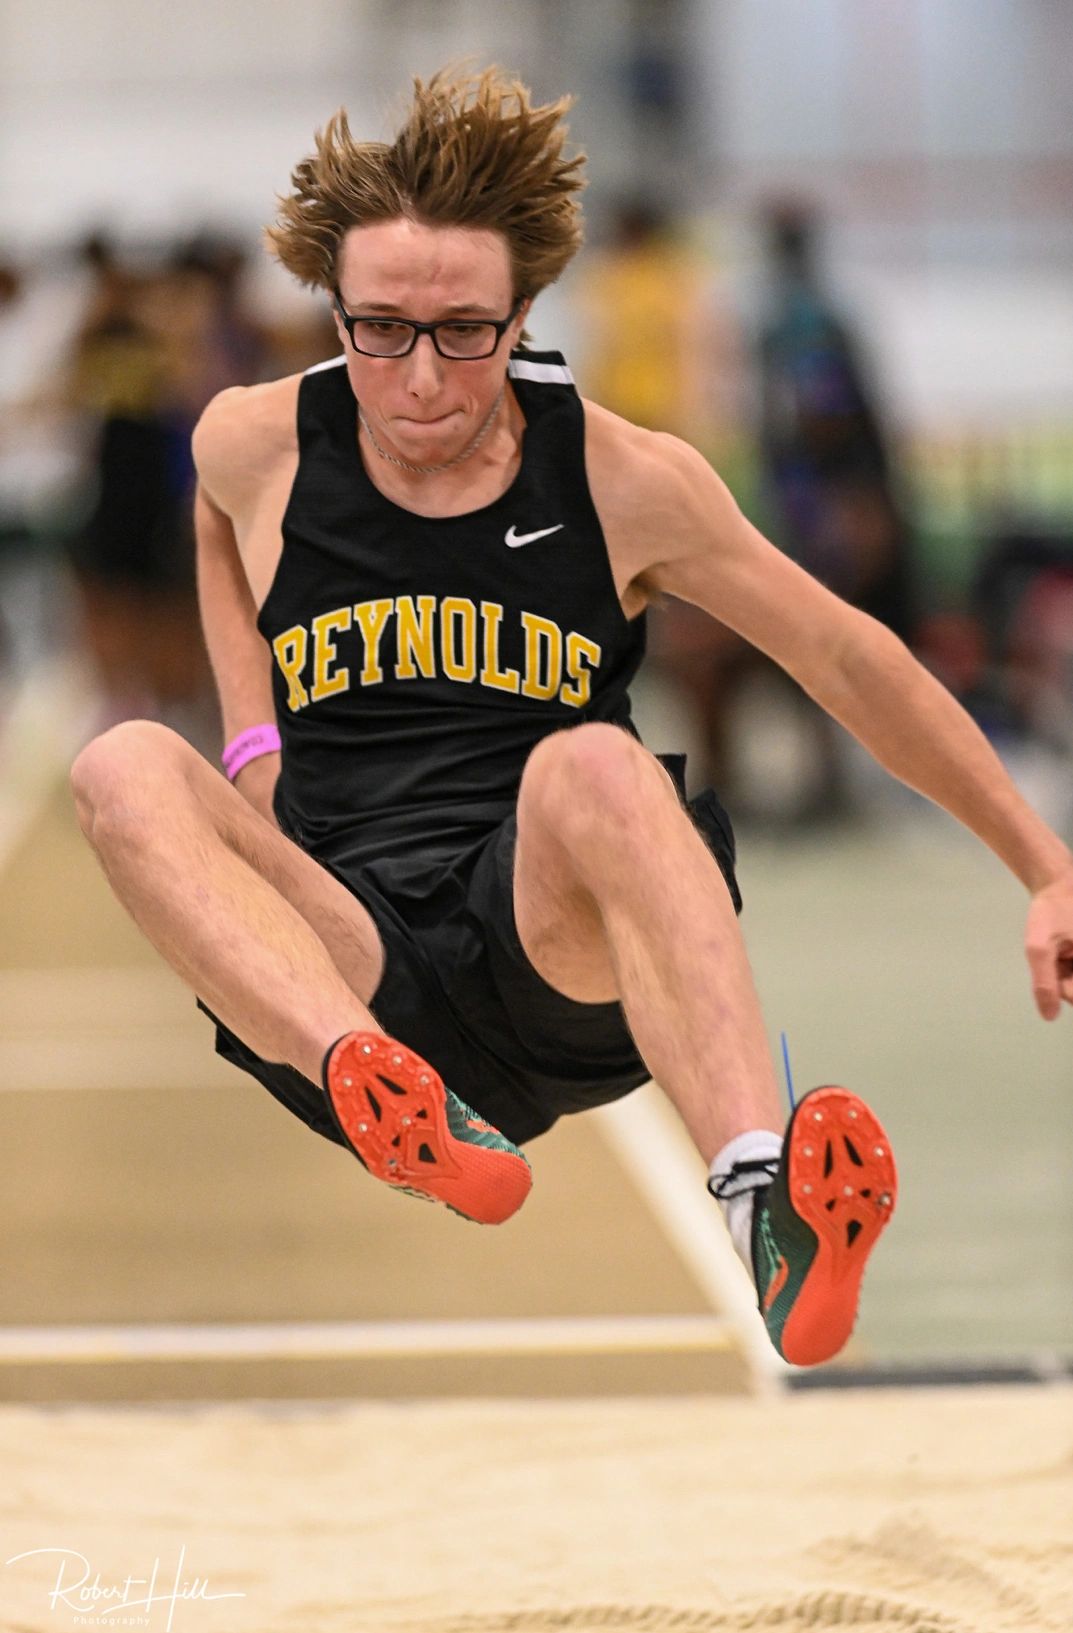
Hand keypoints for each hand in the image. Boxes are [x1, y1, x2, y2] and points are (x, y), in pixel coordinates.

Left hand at [1024, 873, 1072, 1019]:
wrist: (1059, 884)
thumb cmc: (1051, 912)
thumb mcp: (1039, 946)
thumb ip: (1044, 983)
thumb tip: (1049, 1016)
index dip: (1063, 986)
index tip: (1059, 960)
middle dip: (1064, 978)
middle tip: (1060, 951)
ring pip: (1072, 982)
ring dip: (1064, 971)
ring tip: (1062, 946)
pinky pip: (1072, 973)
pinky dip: (1066, 965)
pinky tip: (1064, 949)